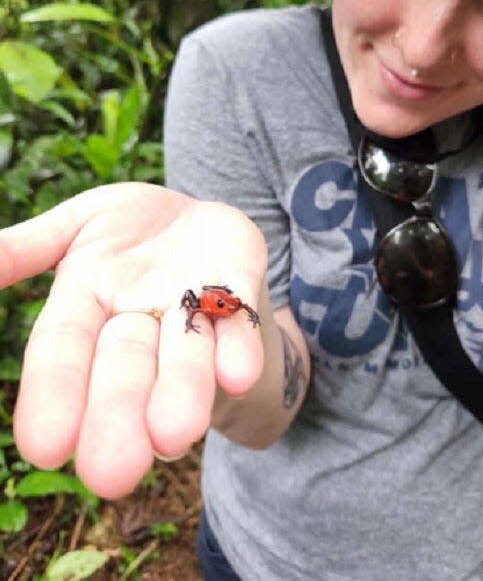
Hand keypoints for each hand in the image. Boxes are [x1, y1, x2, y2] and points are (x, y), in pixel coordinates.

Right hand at [1, 183, 266, 497]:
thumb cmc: (126, 231)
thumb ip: (28, 248)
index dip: (54, 395)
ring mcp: (193, 309)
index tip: (45, 447)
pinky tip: (238, 377)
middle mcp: (139, 320)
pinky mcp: (240, 288)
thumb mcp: (76, 226)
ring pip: (185, 357)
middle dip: (118, 414)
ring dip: (182, 392)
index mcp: (86, 304)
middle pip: (125, 369)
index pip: (62, 353)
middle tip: (113, 472)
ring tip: (176, 434)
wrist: (196, 223)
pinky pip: (241, 322)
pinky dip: (240, 349)